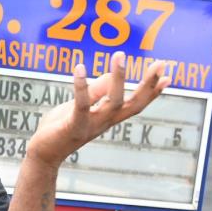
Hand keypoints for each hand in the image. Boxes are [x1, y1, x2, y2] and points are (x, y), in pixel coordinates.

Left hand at [27, 51, 170, 168]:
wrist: (42, 155)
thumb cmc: (59, 129)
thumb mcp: (78, 107)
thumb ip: (94, 93)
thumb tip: (110, 76)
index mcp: (107, 117)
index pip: (135, 104)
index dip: (152, 92)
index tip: (169, 77)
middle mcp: (104, 122)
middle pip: (133, 104)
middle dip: (148, 85)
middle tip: (161, 64)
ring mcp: (91, 125)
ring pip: (112, 102)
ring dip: (118, 78)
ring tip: (120, 55)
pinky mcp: (74, 126)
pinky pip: (81, 104)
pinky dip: (81, 86)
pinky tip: (79, 67)